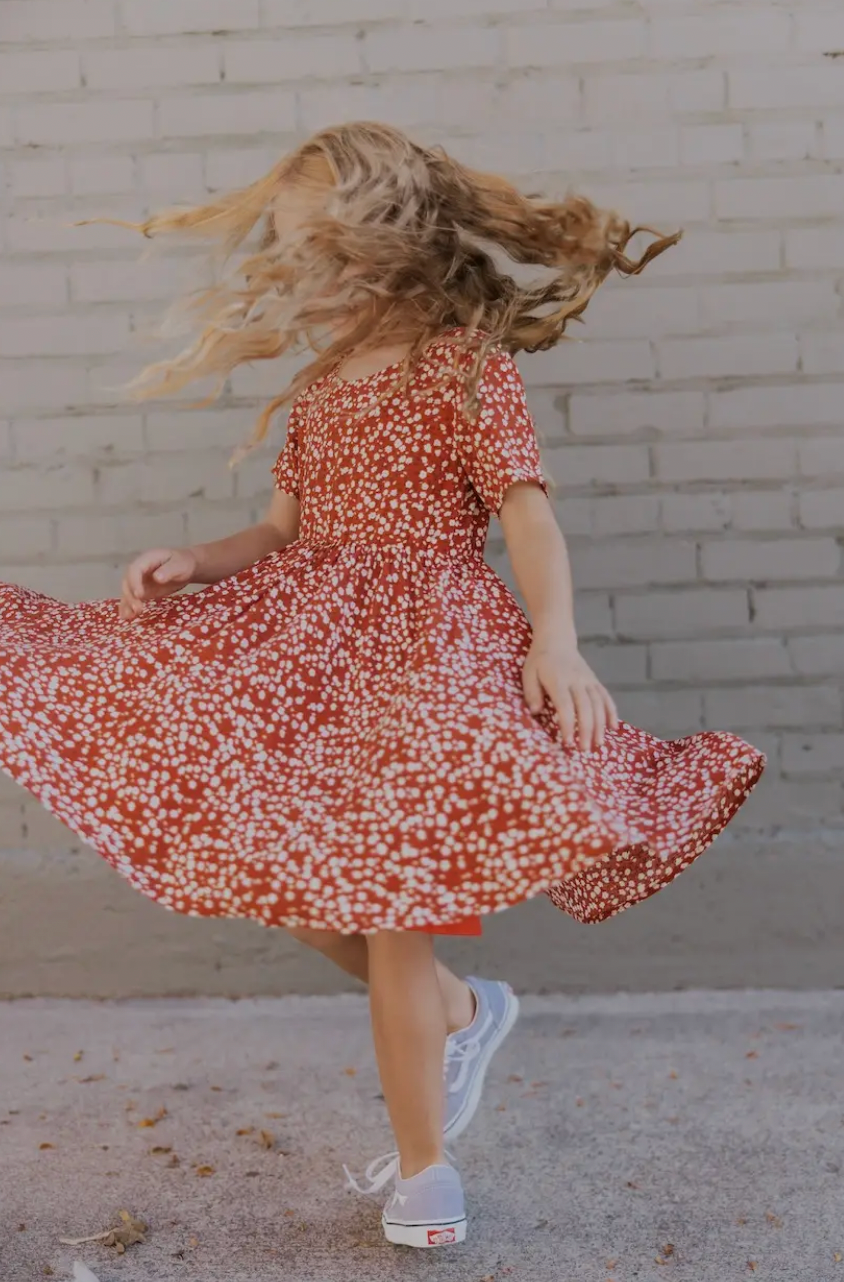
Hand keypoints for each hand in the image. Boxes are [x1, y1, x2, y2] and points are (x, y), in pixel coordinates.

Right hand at [119, 547, 196, 620]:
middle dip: (130, 596)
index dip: (135, 582)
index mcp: (147, 559)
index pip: (135, 570)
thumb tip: (157, 578)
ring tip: (130, 616)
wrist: (186, 566)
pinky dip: (128, 607)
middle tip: (138, 609)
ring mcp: (139, 580)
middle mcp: (139, 569)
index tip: (139, 595)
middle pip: (128, 582)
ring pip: (128, 591)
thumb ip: (169, 570)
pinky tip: (126, 617)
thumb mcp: (179, 565)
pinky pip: (132, 598)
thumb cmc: (183, 563)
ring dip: (127, 604)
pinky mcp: (142, 590)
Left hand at [522, 635, 618, 751]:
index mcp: (558, 679)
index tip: (567, 742)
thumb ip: (531, 692)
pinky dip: (612, 712)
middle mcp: (576, 680)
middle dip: (586, 730)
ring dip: (600, 725)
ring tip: (598, 744)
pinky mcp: (595, 681)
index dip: (568, 725)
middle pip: (585, 707)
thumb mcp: (528, 673)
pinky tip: (613, 728)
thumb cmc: (539, 661)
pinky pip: (606, 697)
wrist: (556, 640)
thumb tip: (536, 711)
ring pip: (598, 704)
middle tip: (584, 750)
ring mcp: (588, 680)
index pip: (565, 705)